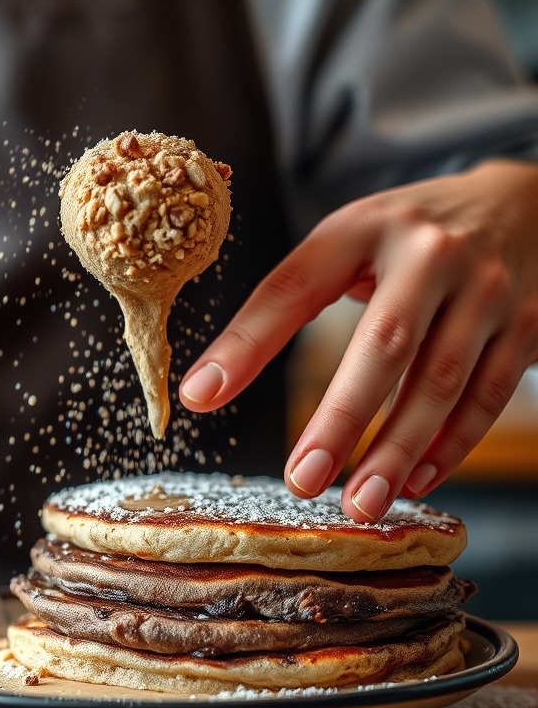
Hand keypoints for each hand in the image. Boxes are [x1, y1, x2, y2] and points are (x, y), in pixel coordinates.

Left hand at [179, 159, 537, 521]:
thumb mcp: (346, 244)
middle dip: (341, 420)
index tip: (201, 396)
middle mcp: (431, 254)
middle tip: (303, 480)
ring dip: (398, 450)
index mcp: (365, 227)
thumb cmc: (407, 238)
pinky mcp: (529, 326)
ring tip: (360, 503)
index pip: (292, 287)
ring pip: (443, 382)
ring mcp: (488, 290)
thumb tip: (205, 388)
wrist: (524, 204)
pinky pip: (487, 397)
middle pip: (384, 345)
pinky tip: (416, 482)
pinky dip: (450, 446)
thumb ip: (284, 304)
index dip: (245, 344)